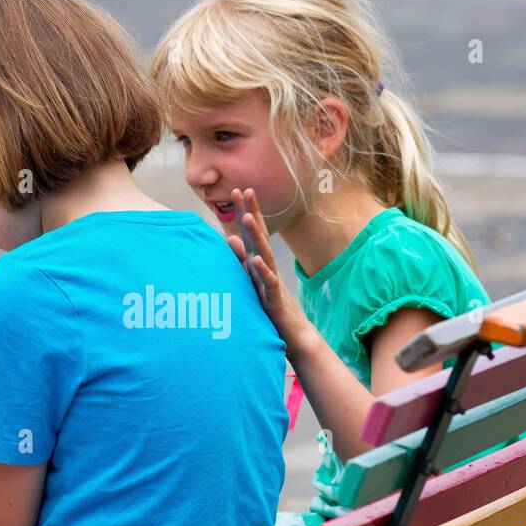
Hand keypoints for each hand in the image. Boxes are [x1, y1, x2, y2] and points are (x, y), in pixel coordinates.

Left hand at [226, 188, 313, 356]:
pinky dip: (262, 271)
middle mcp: (267, 268)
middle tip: (244, 190)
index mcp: (260, 264)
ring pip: (264, 255)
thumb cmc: (272, 309)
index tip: (238, 189)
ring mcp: (272, 283)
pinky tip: (256, 260)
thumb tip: (229, 238)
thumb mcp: (253, 282)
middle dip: (251, 213)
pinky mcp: (275, 300)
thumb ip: (242, 261)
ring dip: (256, 236)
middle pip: (259, 237)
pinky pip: (269, 284)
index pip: (252, 233)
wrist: (295, 336)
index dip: (246, 211)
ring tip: (247, 217)